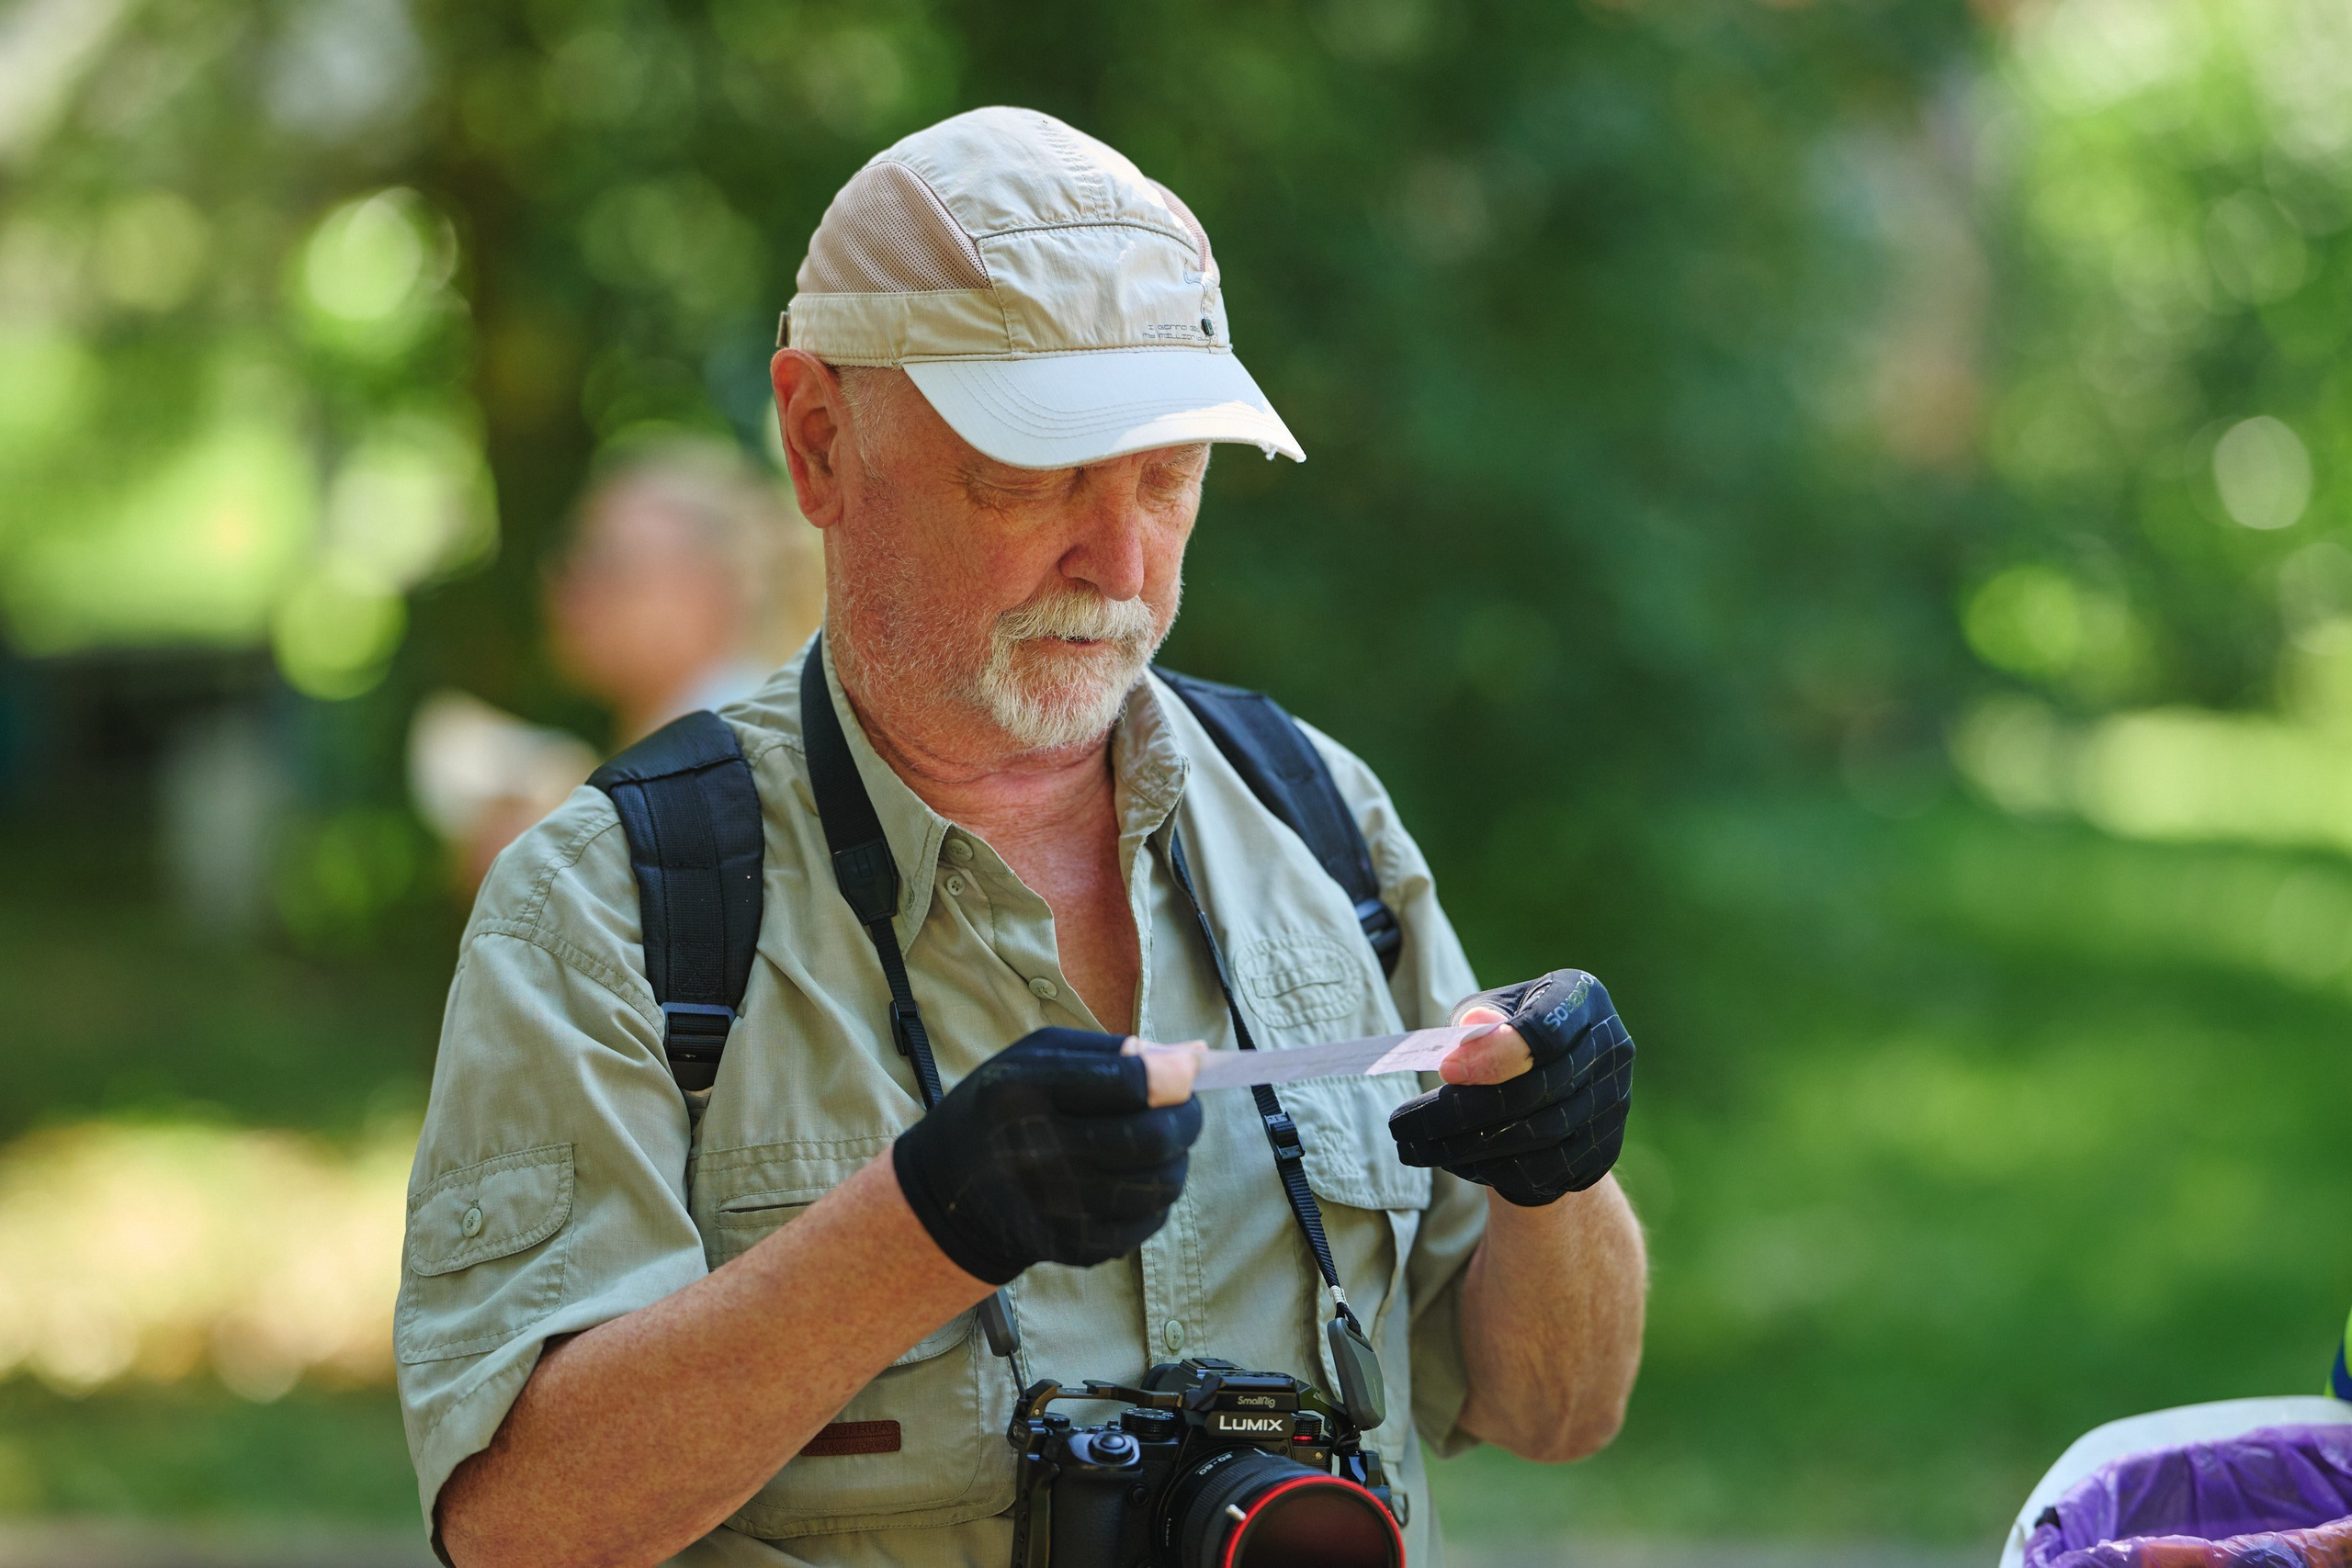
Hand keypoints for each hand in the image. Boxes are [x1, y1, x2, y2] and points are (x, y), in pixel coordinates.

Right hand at [891, 1028, 1204, 1284]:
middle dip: (1186, 1117)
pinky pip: (1148, 1222)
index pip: (1128, 1083)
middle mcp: (1036, 1152)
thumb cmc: (1004, 1105)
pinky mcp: (1072, 1246)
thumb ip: (1112, 1052)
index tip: (1185, 1071)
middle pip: (1153, 1137)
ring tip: (1154, 1145)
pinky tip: (1131, 1179)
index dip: (1172, 1075)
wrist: (951, 1186)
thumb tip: (1192, 1059)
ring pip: (1161, 1184)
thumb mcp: (1038, 1055)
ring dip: (1175, 1160)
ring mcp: (1054, 1209)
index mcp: (1023, 1091)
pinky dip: (1155, 1198)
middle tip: (1180, 1108)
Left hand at [1387, 970, 1633, 1206]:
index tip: (1444, 1072)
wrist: (1552, 1083)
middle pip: (1534, 1091)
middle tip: (1402, 1123)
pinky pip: (1543, 1169)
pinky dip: (1492, 1169)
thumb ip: (1480, 1018)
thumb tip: (1476, 1028)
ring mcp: (1613, 1103)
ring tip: (1414, 1146)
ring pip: (1536, 1137)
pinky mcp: (1602, 1149)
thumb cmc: (1506, 1033)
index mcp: (1582, 997)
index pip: (1544, 1031)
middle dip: (1461, 1110)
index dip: (1493, 1056)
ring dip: (1466, 1146)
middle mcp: (1611, 1048)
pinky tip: (1452, 1160)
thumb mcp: (1490, 1012)